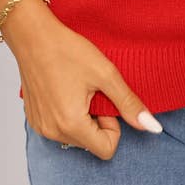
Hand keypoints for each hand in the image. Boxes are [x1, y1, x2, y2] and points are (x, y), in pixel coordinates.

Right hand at [15, 12, 161, 158]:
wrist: (32, 35)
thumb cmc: (67, 50)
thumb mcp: (106, 74)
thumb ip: (129, 104)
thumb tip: (152, 127)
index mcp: (71, 124)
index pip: (107, 149)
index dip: (113, 126)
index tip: (104, 101)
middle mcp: (52, 132)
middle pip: (91, 143)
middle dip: (98, 121)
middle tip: (91, 92)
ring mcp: (40, 127)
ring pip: (76, 137)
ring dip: (83, 118)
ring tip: (77, 89)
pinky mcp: (34, 119)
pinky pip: (60, 129)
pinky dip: (68, 114)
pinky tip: (64, 90)